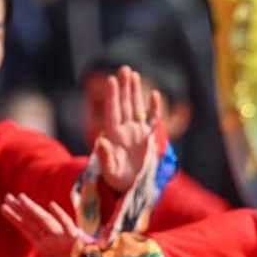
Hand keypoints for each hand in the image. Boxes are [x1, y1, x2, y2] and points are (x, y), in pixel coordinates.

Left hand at [2, 193, 81, 256]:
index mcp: (45, 244)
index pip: (27, 228)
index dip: (15, 218)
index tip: (3, 206)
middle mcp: (52, 238)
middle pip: (33, 221)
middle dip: (20, 209)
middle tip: (7, 197)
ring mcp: (63, 237)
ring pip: (45, 221)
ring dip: (33, 209)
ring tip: (19, 198)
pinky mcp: (76, 239)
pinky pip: (67, 226)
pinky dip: (60, 216)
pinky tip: (51, 206)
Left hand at [98, 66, 161, 192]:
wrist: (131, 188)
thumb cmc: (117, 181)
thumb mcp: (109, 171)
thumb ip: (106, 157)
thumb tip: (101, 142)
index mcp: (113, 136)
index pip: (112, 111)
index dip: (112, 96)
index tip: (111, 80)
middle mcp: (124, 130)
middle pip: (123, 104)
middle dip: (123, 87)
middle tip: (124, 68)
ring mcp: (136, 133)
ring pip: (135, 108)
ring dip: (134, 92)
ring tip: (134, 75)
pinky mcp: (148, 138)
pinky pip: (153, 120)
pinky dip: (154, 108)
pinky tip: (154, 95)